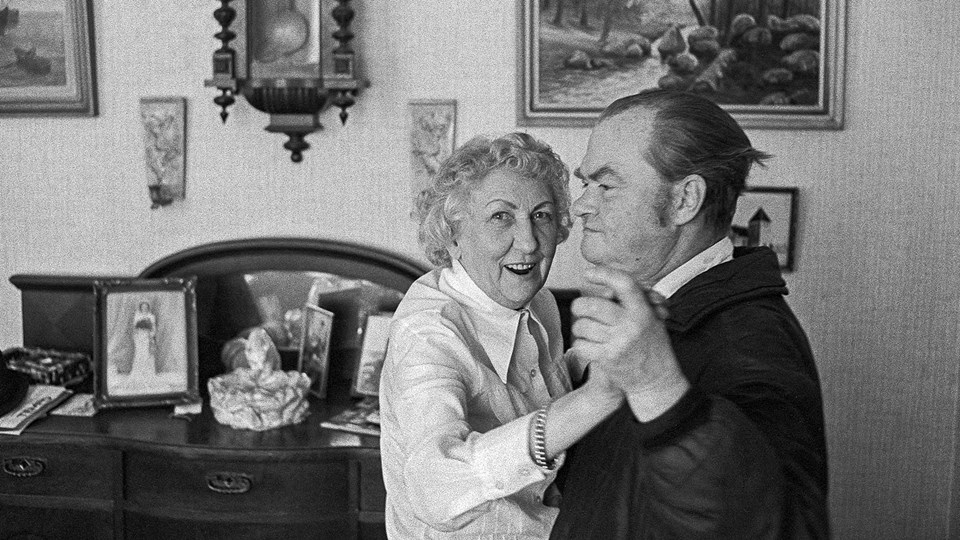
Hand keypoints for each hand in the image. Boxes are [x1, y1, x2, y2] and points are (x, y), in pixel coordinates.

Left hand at [570, 267, 689, 420]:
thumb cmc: (654, 347)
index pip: (623, 284)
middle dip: (580, 306)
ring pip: (581, 326)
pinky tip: (590, 345)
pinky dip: (580, 345)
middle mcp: (630, 326)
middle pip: (591, 305)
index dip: (604, 273)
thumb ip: (635, 299)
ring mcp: (617, 344)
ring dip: (580, 328)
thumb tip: (610, 283)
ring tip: (590, 331)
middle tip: (582, 309)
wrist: (656, 381)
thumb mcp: (653, 318)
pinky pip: (579, 345)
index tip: (589, 273)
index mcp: (643, 312)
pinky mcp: (606, 360)